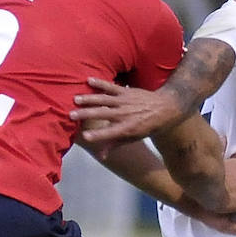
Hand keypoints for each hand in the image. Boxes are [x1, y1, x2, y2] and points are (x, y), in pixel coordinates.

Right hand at [71, 78, 187, 143]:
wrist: (164, 109)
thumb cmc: (146, 126)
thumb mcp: (133, 138)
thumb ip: (114, 144)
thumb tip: (101, 156)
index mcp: (126, 128)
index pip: (109, 133)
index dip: (97, 135)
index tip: (85, 136)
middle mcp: (124, 115)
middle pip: (102, 114)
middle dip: (86, 114)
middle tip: (71, 115)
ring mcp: (124, 102)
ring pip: (104, 99)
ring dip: (89, 99)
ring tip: (75, 99)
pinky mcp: (126, 91)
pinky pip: (111, 86)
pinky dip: (100, 83)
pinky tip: (88, 80)